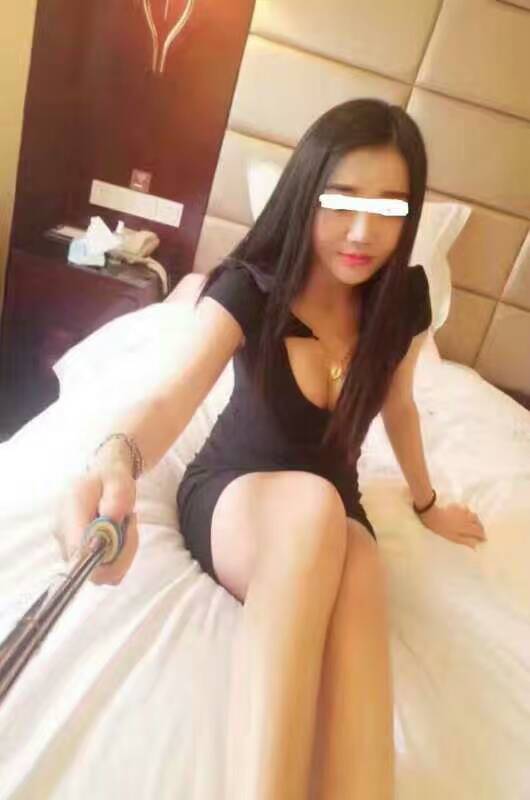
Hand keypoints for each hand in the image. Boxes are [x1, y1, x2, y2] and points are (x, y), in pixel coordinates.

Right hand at [57, 464, 138, 584]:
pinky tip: (120, 537)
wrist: (101, 481)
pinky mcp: (79, 558)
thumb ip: (115, 502)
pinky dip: (119, 558)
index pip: (79, 552)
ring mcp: (69, 550)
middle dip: (122, 552)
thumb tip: (107, 529)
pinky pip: (105, 571)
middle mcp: (64, 536)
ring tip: (125, 526)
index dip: (104, 555)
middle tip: (130, 523)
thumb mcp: (118, 481)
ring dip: (123, 554)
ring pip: (102, 574)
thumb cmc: (109, 480)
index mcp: (69, 513)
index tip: (123, 528)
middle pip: (93, 569)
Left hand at [417, 502, 486, 549]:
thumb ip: (466, 541)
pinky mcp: (457, 507)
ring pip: (473, 515)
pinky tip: (466, 515)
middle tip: (481, 533)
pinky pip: (466, 510)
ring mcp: (462, 512)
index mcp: (467, 527)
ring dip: (476, 520)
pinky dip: (469, 513)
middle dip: (481, 528)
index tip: (484, 540)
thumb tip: (475, 546)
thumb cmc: (442, 529)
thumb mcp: (454, 538)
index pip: (478, 531)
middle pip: (478, 522)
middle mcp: (467, 518)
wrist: (433, 515)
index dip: (482, 536)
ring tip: (476, 524)